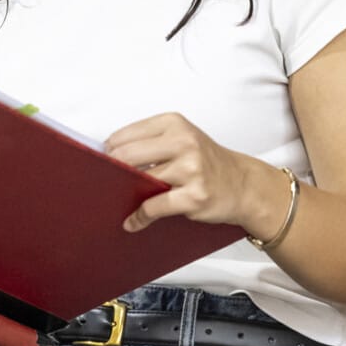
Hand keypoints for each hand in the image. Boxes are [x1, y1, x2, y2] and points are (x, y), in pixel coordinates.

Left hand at [106, 113, 251, 232]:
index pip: (124, 135)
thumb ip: (148, 143)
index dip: (108, 152)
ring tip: (120, 201)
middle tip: (105, 184)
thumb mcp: (181, 139)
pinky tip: (133, 221)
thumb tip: (107, 158)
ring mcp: (191, 169)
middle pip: (127, 156)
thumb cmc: (206, 162)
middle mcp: (183, 142)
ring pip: (140, 182)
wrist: (243, 184)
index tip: (102, 164)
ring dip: (126, 195)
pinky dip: (139, 217)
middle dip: (112, 172)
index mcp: (174, 123)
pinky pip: (154, 207)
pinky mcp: (194, 196)